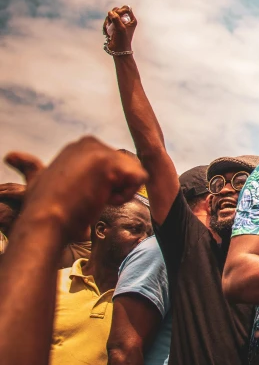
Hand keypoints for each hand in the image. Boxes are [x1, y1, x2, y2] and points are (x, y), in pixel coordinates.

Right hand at [4, 136, 147, 239]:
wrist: (45, 222)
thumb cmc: (44, 207)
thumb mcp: (37, 179)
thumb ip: (29, 166)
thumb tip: (10, 156)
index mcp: (81, 146)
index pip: (116, 166)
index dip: (105, 185)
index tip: (83, 194)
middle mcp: (90, 143)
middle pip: (128, 168)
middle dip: (115, 188)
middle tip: (90, 198)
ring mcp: (100, 151)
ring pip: (135, 173)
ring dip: (120, 192)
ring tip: (96, 198)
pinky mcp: (110, 163)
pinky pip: (139, 179)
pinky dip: (126, 195)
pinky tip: (104, 199)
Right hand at [103, 5, 137, 52]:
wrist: (118, 50)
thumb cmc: (122, 40)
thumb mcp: (120, 29)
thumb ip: (116, 19)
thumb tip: (110, 12)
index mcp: (131, 20)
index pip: (126, 8)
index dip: (120, 10)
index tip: (118, 16)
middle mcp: (126, 20)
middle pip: (117, 10)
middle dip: (112, 16)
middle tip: (112, 24)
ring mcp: (119, 23)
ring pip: (110, 15)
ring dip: (108, 22)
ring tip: (109, 31)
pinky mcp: (113, 26)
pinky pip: (107, 21)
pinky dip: (106, 26)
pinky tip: (107, 33)